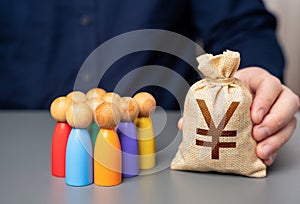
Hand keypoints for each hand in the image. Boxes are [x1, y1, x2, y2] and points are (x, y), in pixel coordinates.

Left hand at [178, 67, 298, 165]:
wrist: (235, 97)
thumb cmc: (228, 93)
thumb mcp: (217, 94)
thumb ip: (204, 104)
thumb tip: (183, 124)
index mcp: (258, 81)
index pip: (269, 84)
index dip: (265, 100)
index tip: (253, 116)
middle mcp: (274, 94)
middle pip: (289, 102)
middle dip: (274, 120)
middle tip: (257, 134)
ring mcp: (279, 110)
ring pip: (290, 122)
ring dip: (276, 138)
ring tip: (260, 151)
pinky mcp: (278, 127)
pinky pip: (283, 138)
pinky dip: (274, 150)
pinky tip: (264, 159)